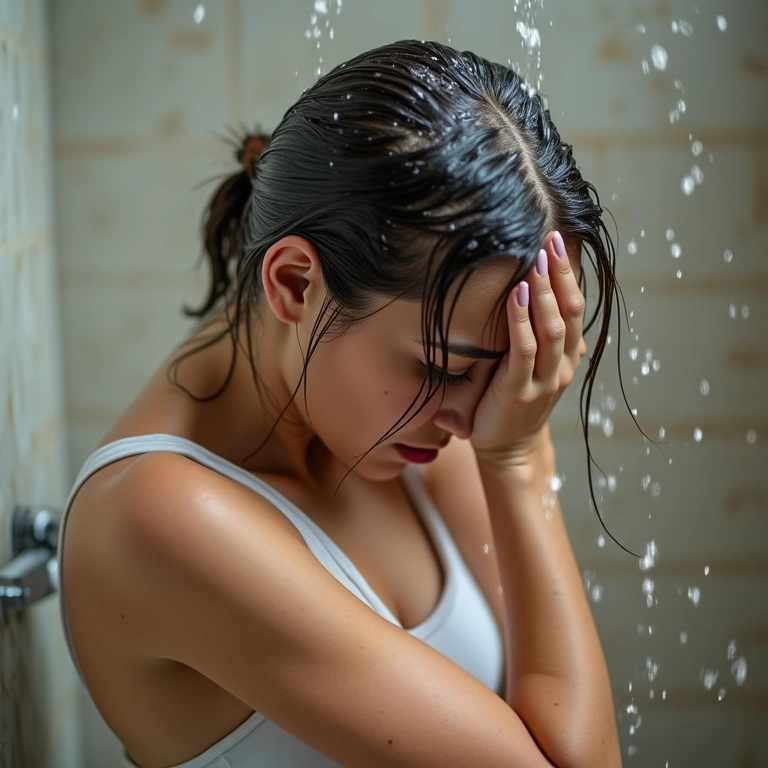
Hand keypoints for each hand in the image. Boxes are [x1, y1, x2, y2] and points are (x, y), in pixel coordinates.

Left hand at [470, 231, 586, 467]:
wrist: (507, 449)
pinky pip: (524, 351)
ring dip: (545, 291)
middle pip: (568, 312)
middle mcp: (562, 366)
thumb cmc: (511, 400)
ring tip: (536, 259)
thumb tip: (530, 295)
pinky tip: (517, 295)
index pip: (573, 308)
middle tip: (551, 238)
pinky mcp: (520, 392)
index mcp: (565, 356)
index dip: (568, 274)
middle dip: (560, 274)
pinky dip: (521, 321)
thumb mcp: (529, 365)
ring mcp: (544, 381)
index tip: (557, 241)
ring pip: (552, 328)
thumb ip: (536, 338)